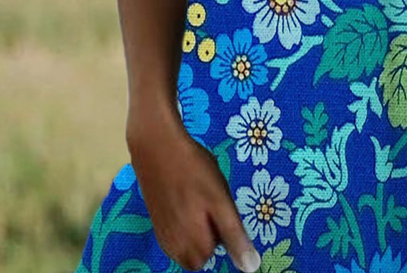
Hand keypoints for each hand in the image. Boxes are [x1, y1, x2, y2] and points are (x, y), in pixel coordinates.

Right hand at [127, 105, 261, 272]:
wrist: (157, 145)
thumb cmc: (193, 171)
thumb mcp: (221, 201)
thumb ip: (234, 236)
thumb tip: (251, 268)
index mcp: (192, 246)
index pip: (216, 253)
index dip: (221, 230)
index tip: (217, 207)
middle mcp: (173, 248)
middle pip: (201, 252)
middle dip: (208, 231)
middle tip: (206, 201)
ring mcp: (162, 235)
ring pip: (187, 243)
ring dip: (194, 227)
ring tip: (194, 197)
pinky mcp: (155, 221)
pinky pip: (175, 233)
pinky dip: (181, 221)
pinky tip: (182, 196)